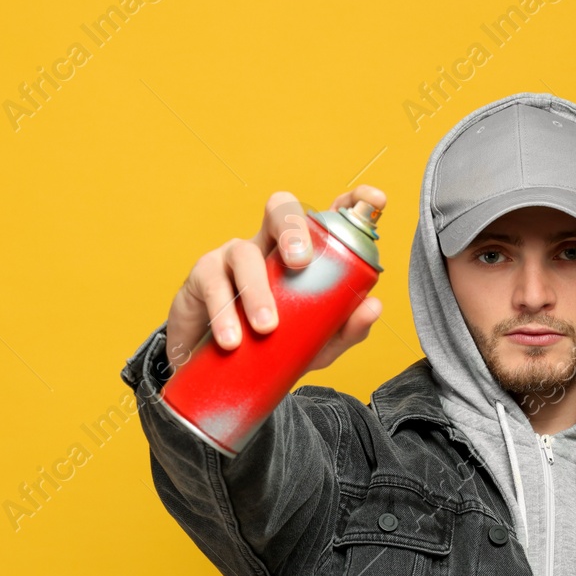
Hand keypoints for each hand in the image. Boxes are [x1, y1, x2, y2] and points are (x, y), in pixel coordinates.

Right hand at [163, 185, 386, 376]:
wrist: (220, 375)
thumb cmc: (271, 347)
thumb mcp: (315, 345)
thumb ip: (344, 329)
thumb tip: (372, 306)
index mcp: (300, 255)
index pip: (325, 217)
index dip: (350, 201)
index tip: (372, 200)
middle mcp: (268, 245)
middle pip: (280, 210)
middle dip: (293, 228)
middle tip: (301, 263)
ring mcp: (233, 257)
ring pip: (244, 253)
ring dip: (256, 290)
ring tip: (266, 327)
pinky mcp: (203, 277)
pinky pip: (212, 285)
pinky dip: (223, 312)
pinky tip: (231, 339)